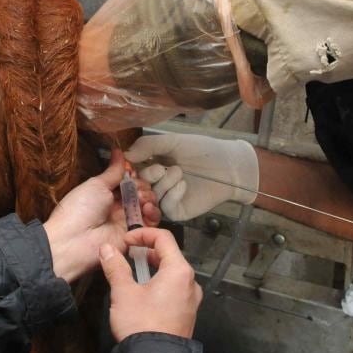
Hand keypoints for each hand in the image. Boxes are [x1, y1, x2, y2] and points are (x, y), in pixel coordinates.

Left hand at [43, 150, 158, 282]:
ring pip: (149, 206)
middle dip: (142, 187)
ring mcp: (127, 221)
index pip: (129, 181)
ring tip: (140, 199)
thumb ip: (113, 171)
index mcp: (107, 194)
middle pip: (141, 192)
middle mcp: (119, 207)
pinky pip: (151, 223)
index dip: (133, 176)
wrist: (73, 240)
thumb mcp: (96, 184)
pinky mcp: (135, 235)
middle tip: (135, 189)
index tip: (132, 172)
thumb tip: (118, 151)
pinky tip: (146, 208)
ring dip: (148, 198)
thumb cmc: (80, 208)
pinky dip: (153, 213)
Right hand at [100, 227, 201, 340]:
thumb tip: (106, 248)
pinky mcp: (187, 313)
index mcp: (179, 271)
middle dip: (148, 250)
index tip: (125, 241)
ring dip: (154, 266)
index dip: (143, 234)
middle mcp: (191, 282)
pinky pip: (175, 288)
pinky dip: (160, 282)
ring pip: (173, 273)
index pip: (164, 238)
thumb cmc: (140, 323)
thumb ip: (115, 267)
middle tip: (128, 253)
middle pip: (170, 255)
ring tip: (133, 271)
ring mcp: (191, 300)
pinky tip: (144, 292)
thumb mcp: (123, 292)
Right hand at [126, 133, 257, 220]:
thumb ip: (148, 145)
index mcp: (152, 165)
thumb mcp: (172, 142)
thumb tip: (125, 154)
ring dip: (164, 183)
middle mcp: (157, 183)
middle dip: (148, 176)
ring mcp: (167, 199)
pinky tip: (184, 185)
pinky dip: (173, 194)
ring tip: (179, 172)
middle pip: (138, 186)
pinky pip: (166, 207)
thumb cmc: (201, 150)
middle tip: (160, 169)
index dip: (130, 169)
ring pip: (152, 196)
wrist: (227, 165)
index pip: (132, 171)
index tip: (132, 164)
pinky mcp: (178, 211)